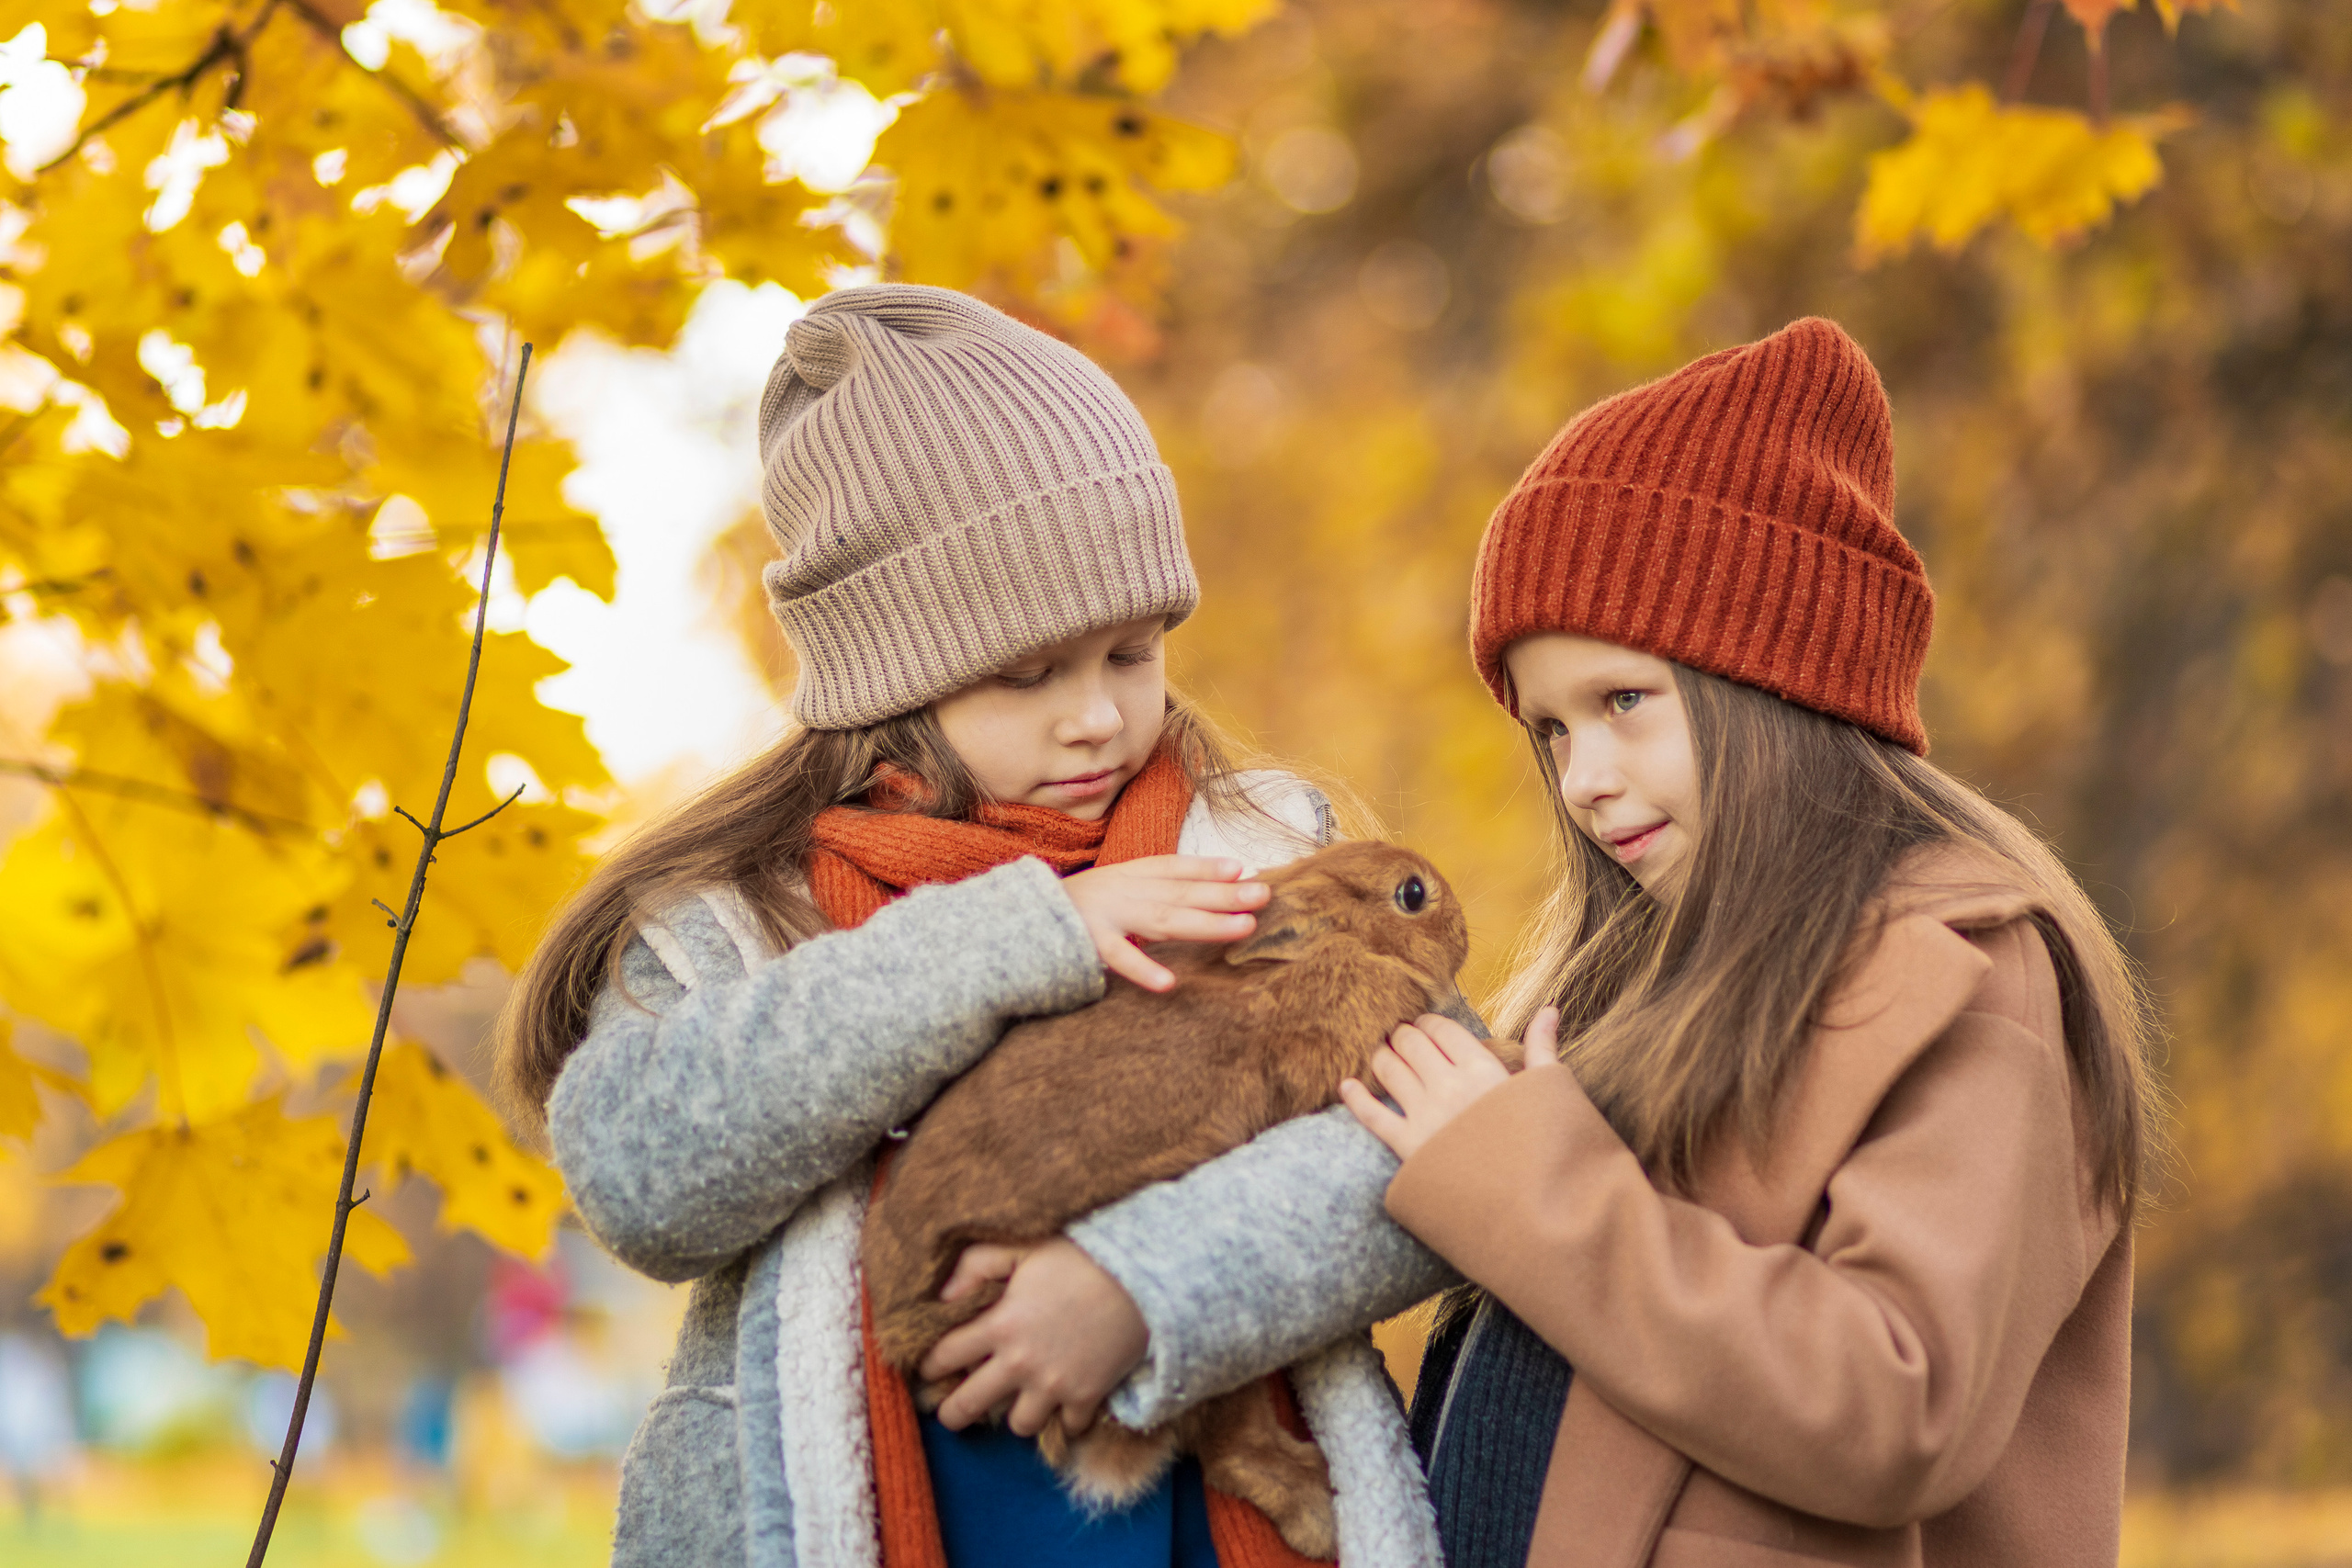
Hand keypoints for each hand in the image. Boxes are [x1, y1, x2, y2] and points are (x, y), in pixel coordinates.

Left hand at [919, 1239, 1148, 1437]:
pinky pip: (1065, 1428)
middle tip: (950, 1411)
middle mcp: (1020, 1363)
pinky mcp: (1086, 1397)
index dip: (928, 1366)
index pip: (944, 1357)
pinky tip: (1061, 1404)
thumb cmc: (1079, 1258)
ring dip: (1014, 1415)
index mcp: (999, 1325)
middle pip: (967, 1406)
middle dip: (951, 1413)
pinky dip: (1062, 1422)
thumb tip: (942, 1297)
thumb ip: (975, 1265)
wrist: (1142, 1279)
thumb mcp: (1022, 1248)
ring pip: (1017, 1425)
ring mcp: (1054, 1385)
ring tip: (1016, 1402)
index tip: (928, 1370)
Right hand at [1061, 855, 1269, 991]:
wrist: (1021, 920)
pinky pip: (1119, 959)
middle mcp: (1123, 890)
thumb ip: (1166, 880)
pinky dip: (1143, 970)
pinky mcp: (1088, 944)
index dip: (1209, 868)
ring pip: (1163, 919)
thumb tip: (1229, 871)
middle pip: (1181, 893)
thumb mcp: (1121, 885)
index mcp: (1129, 875)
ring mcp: (1107, 916)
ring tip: (1242, 928)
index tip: (1245, 869)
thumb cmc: (1081, 908)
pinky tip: (1169, 984)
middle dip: (1225, 894)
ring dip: (1205, 923)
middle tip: (1264, 895)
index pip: (1175, 868)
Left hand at [1340, 1007, 1560, 1161]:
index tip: (1424, 1024)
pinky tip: (1345, 1086)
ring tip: (1379, 1052)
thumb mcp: (1547, 1092)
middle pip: (1410, 1044)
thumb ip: (1541, 1047)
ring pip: (1389, 1070)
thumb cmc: (1544, 1147)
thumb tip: (1549, 1009)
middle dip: (1401, 1034)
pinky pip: (1372, 1116)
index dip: (1429, 1022)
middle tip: (1397, 1034)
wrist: (1531, 1206)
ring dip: (1380, 1055)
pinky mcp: (1408, 1147)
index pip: (1442, 1029)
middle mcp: (1448, 1086)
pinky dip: (1355, 1098)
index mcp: (1483, 1069)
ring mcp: (1425, 1116)